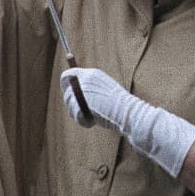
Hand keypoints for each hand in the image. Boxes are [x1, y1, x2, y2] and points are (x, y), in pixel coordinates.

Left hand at [59, 67, 194, 176]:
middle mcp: (86, 77)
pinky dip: (83, 121)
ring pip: (70, 105)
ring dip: (79, 114)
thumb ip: (93, 93)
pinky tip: (94, 121)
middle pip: (66, 92)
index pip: (70, 74)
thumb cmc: (122, 106)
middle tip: (84, 113)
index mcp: (93, 74)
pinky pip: (75, 113)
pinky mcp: (81, 100)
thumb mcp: (107, 94)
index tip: (70, 97)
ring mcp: (83, 88)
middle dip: (72, 106)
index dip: (66, 86)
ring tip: (94, 117)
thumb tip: (75, 100)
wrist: (128, 111)